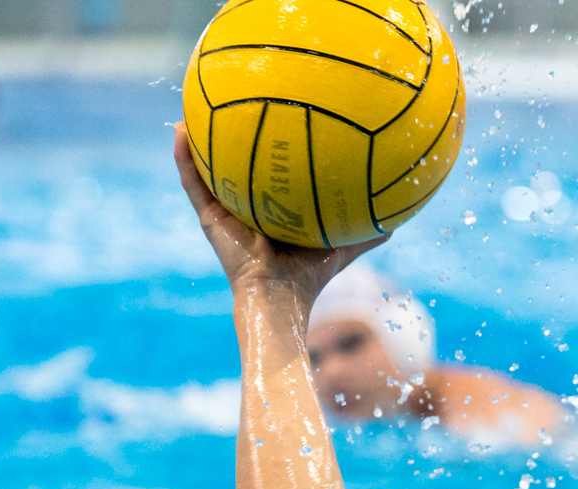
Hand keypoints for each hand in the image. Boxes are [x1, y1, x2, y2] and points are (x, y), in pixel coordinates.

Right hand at [173, 123, 386, 309]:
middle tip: (227, 105)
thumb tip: (398, 220)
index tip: (270, 119)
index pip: (267, 176)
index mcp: (271, 212)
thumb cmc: (311, 274)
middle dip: (228, 140)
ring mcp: (223, 212)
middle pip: (233, 168)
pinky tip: (179, 130)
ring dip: (196, 139)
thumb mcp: (342, 244)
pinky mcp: (207, 217)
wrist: (279, 294)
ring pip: (204, 169)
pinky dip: (183, 156)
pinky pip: (191, 180)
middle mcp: (244, 209)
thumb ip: (365, 231)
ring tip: (191, 109)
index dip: (265, 152)